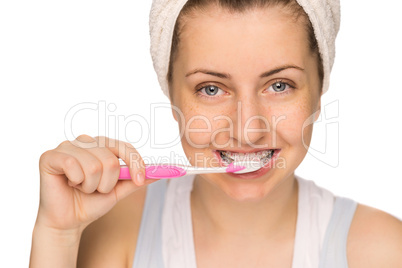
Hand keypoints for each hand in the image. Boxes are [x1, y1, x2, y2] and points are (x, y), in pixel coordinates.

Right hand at [35, 135, 154, 232]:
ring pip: (94, 166)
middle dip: (107, 184)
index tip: (140, 180)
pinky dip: (75, 181)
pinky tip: (69, 183)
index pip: (125, 147)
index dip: (135, 164)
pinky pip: (73, 165)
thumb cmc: (91, 202)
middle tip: (96, 189)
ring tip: (81, 187)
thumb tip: (160, 172)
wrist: (68, 221)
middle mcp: (86, 141)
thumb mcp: (118, 190)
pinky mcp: (51, 156)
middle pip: (111, 159)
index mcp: (102, 145)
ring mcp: (67, 146)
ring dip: (91, 186)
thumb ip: (137, 179)